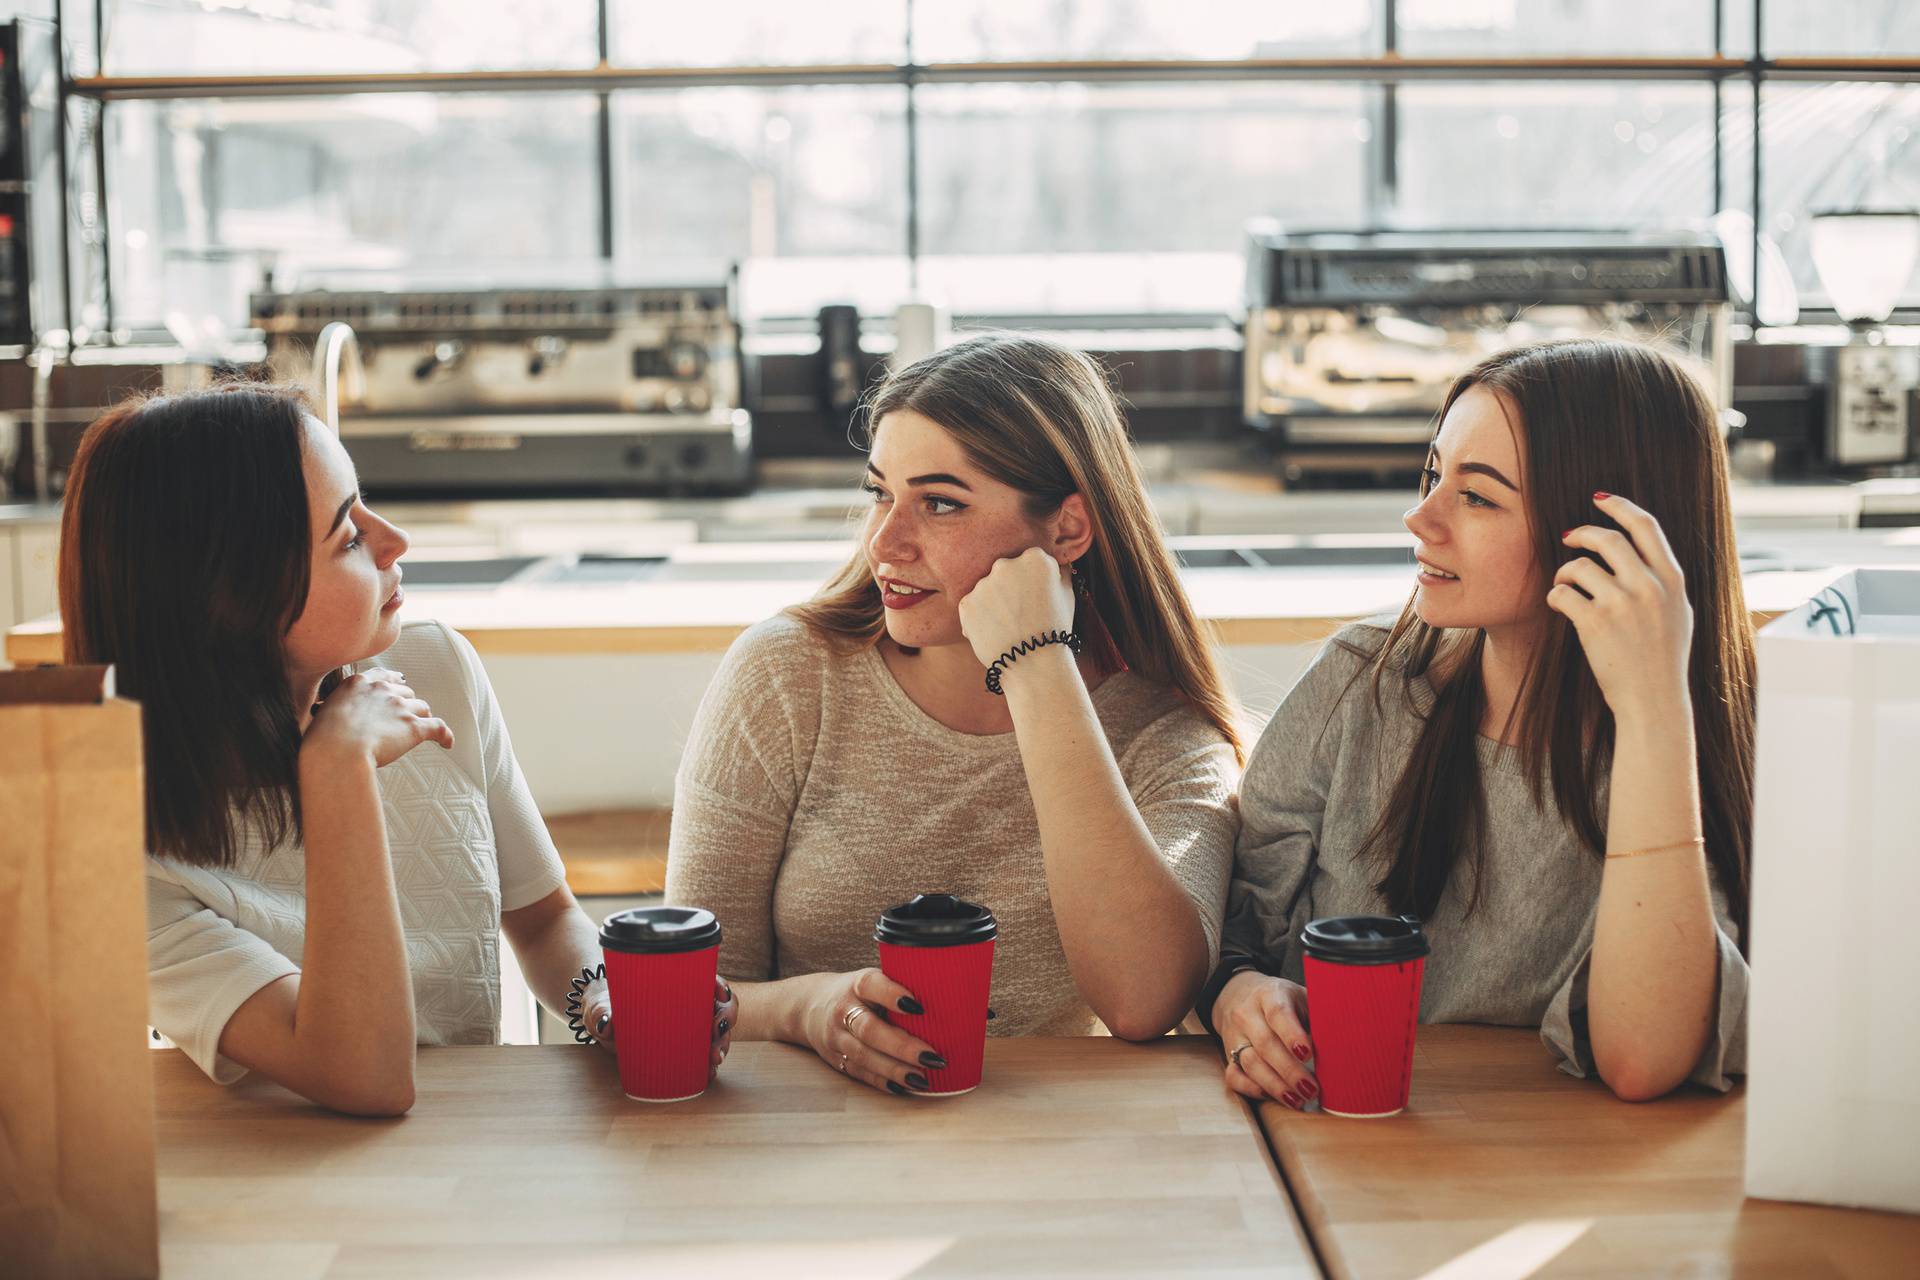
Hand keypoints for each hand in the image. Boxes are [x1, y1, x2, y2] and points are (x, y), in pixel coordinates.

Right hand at [303, 668, 454, 766]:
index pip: (384, 676)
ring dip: (421, 718)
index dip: (395, 681)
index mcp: (360, 684)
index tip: (400, 682)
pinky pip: (438, 728)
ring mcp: (400, 707)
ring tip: (420, 730)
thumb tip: (320, 709)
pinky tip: (447, 743)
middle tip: (403, 718)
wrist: (337, 750)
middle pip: (406, 692)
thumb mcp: (323, 713)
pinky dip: (445, 735)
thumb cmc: (322, 739)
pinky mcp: (414, 727)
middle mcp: (383, 690)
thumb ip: (331, 708)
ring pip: (422, 708)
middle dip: (407, 704)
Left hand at [576, 975, 735, 1077]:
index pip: (706, 979)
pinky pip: (702, 1053)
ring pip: (716, 1031)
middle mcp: (686, 1003)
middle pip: (717, 1006)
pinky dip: (709, 1063)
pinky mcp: (681, 1047)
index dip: (720, 986)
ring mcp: (686, 1026)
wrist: (602, 1021)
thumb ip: (601, 1012)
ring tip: (714, 1059)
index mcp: (674, 984)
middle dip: (725, 1021)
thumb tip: (606, 1023)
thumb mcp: (602, 1006)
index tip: (721, 995)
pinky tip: (709, 1073)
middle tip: (717, 1035)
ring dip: (722, 1044)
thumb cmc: (606, 1006)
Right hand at [800, 969, 946, 1095]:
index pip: (872, 986)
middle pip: (870, 1030)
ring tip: (923, 1078)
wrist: (810, 1007)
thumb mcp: (874, 980)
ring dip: (896, 1070)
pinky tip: (904, 1086)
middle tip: (933, 1056)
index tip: (918, 1006)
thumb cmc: (858, 993)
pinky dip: (883, 1082)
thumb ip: (905, 988)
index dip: (893, 995)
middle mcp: (843, 1010)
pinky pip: (861, 1073)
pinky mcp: (836, 1060)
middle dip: (902, 1046)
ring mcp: (837, 1038)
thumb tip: (967, 1002)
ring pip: (865, 1056)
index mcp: (857, 984)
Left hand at [956, 546, 1075, 670]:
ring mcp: (983, 584)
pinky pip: (972, 607)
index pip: (1031, 560)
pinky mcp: (966, 604)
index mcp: (1035, 558)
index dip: (1035, 581)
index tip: (1038, 598)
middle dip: (1011, 588)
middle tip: (1020, 614)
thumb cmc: (1056, 629)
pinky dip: (979, 618)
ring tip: (1008, 628)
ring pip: (988, 589)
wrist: (1033, 664)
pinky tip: (994, 633)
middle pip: (1006, 571)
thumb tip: (1054, 565)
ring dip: (994, 603)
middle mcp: (1005, 565)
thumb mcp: (1068, 594)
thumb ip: (1059, 573)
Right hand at [1214, 972, 1317, 1109]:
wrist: (1239, 994)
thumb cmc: (1282, 1000)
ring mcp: (1235, 1035)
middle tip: (1312, 1089)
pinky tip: (1270, 1096)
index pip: (1278, 1013)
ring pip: (1250, 1063)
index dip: (1292, 1034)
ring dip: (1275, 1085)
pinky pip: (1233, 1075)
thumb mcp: (1301, 996)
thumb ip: (1319, 1013)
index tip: (1309, 1054)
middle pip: (1265, 1044)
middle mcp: (1247, 1014)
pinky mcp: (1227, 1054)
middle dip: (1290, 1070)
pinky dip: (1250, 1088)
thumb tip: (1346, 1040)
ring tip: (1298, 1100)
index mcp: (1269, 994)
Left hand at [1550, 493, 1693, 721]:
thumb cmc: (1663, 659)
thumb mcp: (1679, 613)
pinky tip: (1558, 604)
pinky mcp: (1595, 622)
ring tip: (1563, 583)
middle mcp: (1649, 586)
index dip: (1619, 506)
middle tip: (1566, 537)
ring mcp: (1622, 603)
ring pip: (1579, 565)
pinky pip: (1562, 592)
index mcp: (1672, 579)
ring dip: (1564, 571)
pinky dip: (1555, 595)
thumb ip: (1664, 581)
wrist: (1654, 700)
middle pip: (1607, 538)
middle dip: (1580, 532)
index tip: (1599, 499)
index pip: (1646, 526)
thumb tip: (1643, 552)